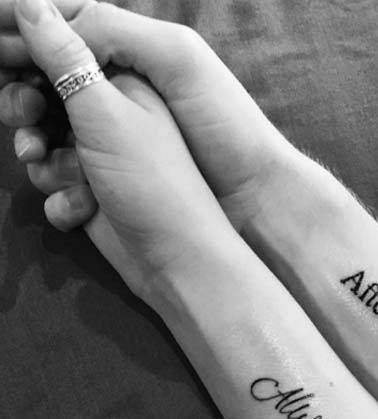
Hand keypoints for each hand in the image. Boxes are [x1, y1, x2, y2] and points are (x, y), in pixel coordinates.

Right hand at [5, 0, 230, 301]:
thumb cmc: (156, 181)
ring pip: (47, 144)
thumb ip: (70, 56)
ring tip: (48, 167)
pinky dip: (62, 197)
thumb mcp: (112, 110)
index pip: (67, 45)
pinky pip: (59, 186)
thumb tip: (31, 5)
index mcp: (127, 83)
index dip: (25, 43)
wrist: (181, 259)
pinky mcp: (100, 196)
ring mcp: (107, 159)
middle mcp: (117, 116)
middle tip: (21, 117)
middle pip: (49, 95)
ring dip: (42, 157)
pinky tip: (81, 209)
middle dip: (27, 106)